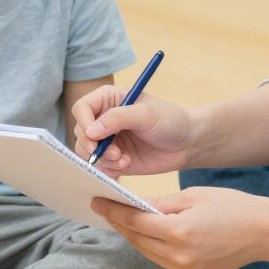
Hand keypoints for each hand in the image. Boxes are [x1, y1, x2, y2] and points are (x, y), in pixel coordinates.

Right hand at [71, 85, 195, 176]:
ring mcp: (108, 140)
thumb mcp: (146, 114)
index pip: (82, 108)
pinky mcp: (113, 158)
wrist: (187, 144)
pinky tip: (126, 166)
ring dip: (102, 160)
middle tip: (115, 153)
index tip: (94, 136)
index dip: (83, 122)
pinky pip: (98, 166)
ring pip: (86, 152)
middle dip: (94, 146)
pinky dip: (108, 170)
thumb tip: (91, 131)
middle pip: (80, 132)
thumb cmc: (170, 121)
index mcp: (109, 99)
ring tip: (124, 161)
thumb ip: (117, 118)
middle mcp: (104, 119)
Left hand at [90, 185, 268, 268]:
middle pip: (136, 239)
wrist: (263, 233)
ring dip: (131, 236)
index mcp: (179, 232)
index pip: (135, 222)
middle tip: (103, 208)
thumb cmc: (232, 207)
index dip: (113, 211)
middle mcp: (178, 256)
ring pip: (145, 251)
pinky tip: (142, 233)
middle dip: (118, 223)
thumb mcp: (193, 197)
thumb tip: (135, 206)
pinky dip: (148, 246)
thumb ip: (161, 203)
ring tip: (119, 219)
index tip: (97, 201)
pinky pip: (160, 259)